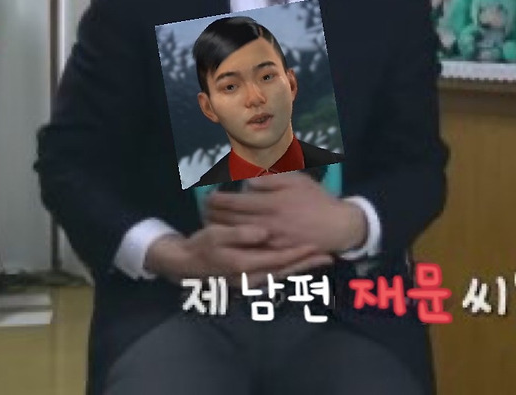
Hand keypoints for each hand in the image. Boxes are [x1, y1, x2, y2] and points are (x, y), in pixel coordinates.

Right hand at [143, 224, 332, 285]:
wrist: (186, 266)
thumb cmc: (201, 246)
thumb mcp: (216, 236)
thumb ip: (240, 235)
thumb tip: (264, 232)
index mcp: (244, 266)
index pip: (278, 260)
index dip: (298, 252)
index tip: (316, 244)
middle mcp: (251, 279)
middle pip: (286, 271)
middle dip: (308, 264)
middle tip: (330, 256)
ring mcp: (252, 283)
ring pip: (283, 276)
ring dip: (303, 268)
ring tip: (322, 260)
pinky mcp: (252, 282)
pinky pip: (276, 276)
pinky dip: (291, 269)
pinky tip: (302, 263)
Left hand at [205, 172, 366, 254]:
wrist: (337, 226)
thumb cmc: (316, 200)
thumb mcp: (296, 180)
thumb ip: (270, 180)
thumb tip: (247, 181)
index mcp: (272, 204)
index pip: (237, 202)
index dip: (220, 199)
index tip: (209, 196)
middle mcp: (268, 224)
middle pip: (233, 221)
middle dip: (215, 214)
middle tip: (204, 210)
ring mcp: (271, 242)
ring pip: (239, 237)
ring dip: (221, 229)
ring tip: (210, 223)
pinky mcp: (276, 254)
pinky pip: (250, 249)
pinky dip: (236, 243)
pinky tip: (228, 239)